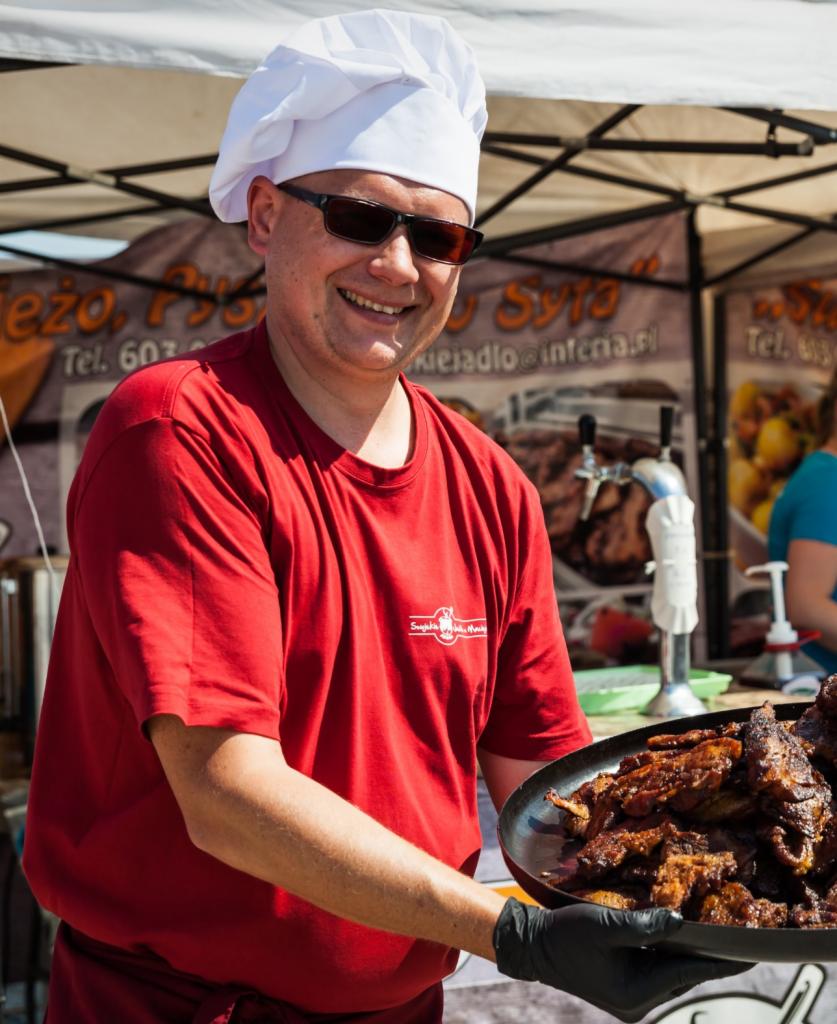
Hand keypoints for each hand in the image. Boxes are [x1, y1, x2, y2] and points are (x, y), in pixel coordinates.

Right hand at [493, 898, 753, 1021]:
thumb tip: (680, 922)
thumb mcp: (605, 926)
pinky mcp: (625, 989)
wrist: (534, 946)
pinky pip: (657, 973)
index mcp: (637, 992)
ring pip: (672, 975)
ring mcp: (632, 998)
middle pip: (684, 976)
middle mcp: (639, 1002)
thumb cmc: (566, 935)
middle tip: (736, 933)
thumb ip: (644, 926)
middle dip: (708, 956)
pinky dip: (670, 955)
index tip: (750, 952)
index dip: (721, 961)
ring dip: (689, 954)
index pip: (689, 974)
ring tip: (715, 934)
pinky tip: (679, 938)